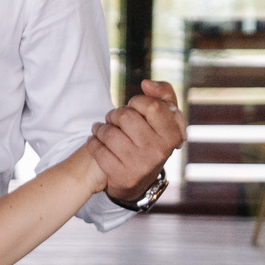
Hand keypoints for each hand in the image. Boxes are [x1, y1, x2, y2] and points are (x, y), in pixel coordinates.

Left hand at [89, 80, 183, 203]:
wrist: (139, 180)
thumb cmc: (151, 139)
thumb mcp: (165, 118)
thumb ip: (162, 94)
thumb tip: (146, 83)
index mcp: (172, 135)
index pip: (150, 105)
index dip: (136, 102)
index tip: (132, 107)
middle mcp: (159, 151)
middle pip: (126, 116)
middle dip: (115, 114)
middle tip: (113, 119)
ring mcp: (140, 166)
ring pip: (109, 132)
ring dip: (100, 128)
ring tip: (102, 130)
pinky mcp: (122, 176)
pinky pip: (98, 150)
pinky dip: (92, 142)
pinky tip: (95, 141)